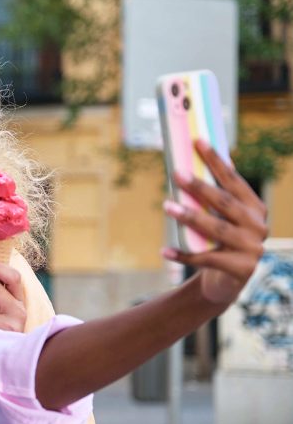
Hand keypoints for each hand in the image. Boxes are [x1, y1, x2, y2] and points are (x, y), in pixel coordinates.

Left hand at [162, 140, 266, 303]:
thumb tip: (188, 165)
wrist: (225, 282)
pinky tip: (164, 250)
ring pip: (216, 229)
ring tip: (166, 206)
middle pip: (224, 203)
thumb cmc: (218, 243)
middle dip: (200, 187)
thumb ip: (212, 198)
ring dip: (189, 217)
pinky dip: (183, 254)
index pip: (233, 180)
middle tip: (177, 174)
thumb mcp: (219, 219)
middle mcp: (258, 226)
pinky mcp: (241, 269)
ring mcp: (252, 248)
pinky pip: (206, 259)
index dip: (216, 161)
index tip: (197, 141)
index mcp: (254, 208)